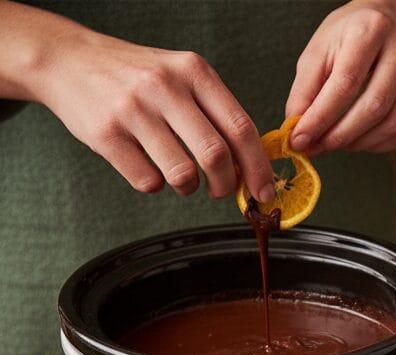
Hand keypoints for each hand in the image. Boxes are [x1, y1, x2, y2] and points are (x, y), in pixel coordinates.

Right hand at [3, 4, 274, 200]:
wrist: (67, 59)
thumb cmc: (136, 76)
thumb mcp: (181, 76)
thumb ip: (217, 114)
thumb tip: (252, 166)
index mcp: (194, 72)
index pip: (241, 129)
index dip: (258, 168)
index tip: (265, 191)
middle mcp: (165, 87)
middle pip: (216, 156)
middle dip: (226, 186)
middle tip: (221, 192)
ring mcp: (134, 110)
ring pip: (183, 175)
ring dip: (189, 188)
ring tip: (181, 177)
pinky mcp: (107, 135)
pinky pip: (148, 182)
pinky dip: (155, 185)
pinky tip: (148, 166)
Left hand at [286, 1, 395, 154]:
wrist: (391, 22)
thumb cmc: (349, 38)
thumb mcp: (319, 51)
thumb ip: (305, 91)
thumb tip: (298, 132)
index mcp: (370, 28)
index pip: (346, 84)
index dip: (321, 118)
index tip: (301, 140)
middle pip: (374, 107)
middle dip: (341, 136)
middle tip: (319, 148)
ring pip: (393, 124)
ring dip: (360, 143)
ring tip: (338, 144)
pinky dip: (380, 145)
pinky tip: (362, 141)